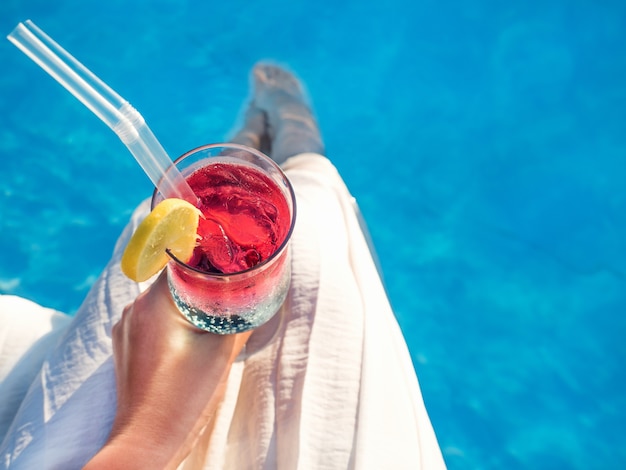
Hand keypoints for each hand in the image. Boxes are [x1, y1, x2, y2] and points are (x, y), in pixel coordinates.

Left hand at [85, 271, 248, 468]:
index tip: (235, 260)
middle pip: (176, 279)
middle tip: (231, 291)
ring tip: (213, 318)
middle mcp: (134, 308)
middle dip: (204, 283)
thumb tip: (258, 295)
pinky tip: (191, 337)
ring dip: (189, 302)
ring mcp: (126, 327)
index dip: (213, 257)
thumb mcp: (222, 352)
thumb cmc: (184, 398)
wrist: (147, 442)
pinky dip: (173, 319)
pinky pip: (153, 317)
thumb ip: (241, 316)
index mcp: (155, 302)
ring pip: (165, 298)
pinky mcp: (126, 344)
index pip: (186, 259)